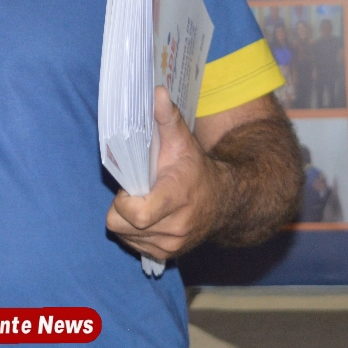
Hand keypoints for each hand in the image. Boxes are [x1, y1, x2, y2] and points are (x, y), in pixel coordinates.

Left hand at [106, 85, 221, 260]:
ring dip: (127, 221)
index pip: (136, 214)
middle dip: (121, 208)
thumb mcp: (183, 142)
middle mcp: (174, 228)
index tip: (130, 187)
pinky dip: (134, 232)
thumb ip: (167, 118)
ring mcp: (170, 246)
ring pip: (125, 237)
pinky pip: (132, 245)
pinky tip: (148, 216)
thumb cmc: (197, 170)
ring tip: (143, 202)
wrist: (226, 203)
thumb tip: (157, 92)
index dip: (124, 201)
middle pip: (121, 225)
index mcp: (175, 199)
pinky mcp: (165, 256)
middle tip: (135, 192)